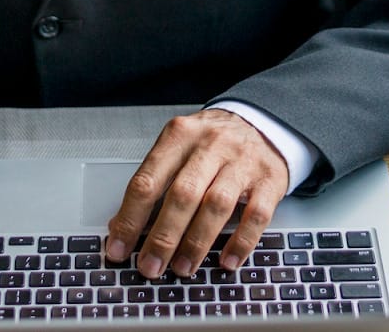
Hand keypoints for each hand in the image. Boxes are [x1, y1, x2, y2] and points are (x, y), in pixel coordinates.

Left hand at [105, 108, 288, 278]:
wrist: (261, 121)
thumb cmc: (212, 142)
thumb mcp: (178, 147)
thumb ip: (154, 180)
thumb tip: (121, 224)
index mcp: (180, 135)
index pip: (147, 180)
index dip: (130, 219)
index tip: (118, 249)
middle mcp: (211, 145)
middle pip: (182, 195)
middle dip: (163, 237)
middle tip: (150, 266)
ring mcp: (242, 161)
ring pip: (216, 205)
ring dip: (196, 243)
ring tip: (183, 268)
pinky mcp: (269, 179)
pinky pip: (256, 215)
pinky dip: (240, 242)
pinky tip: (227, 260)